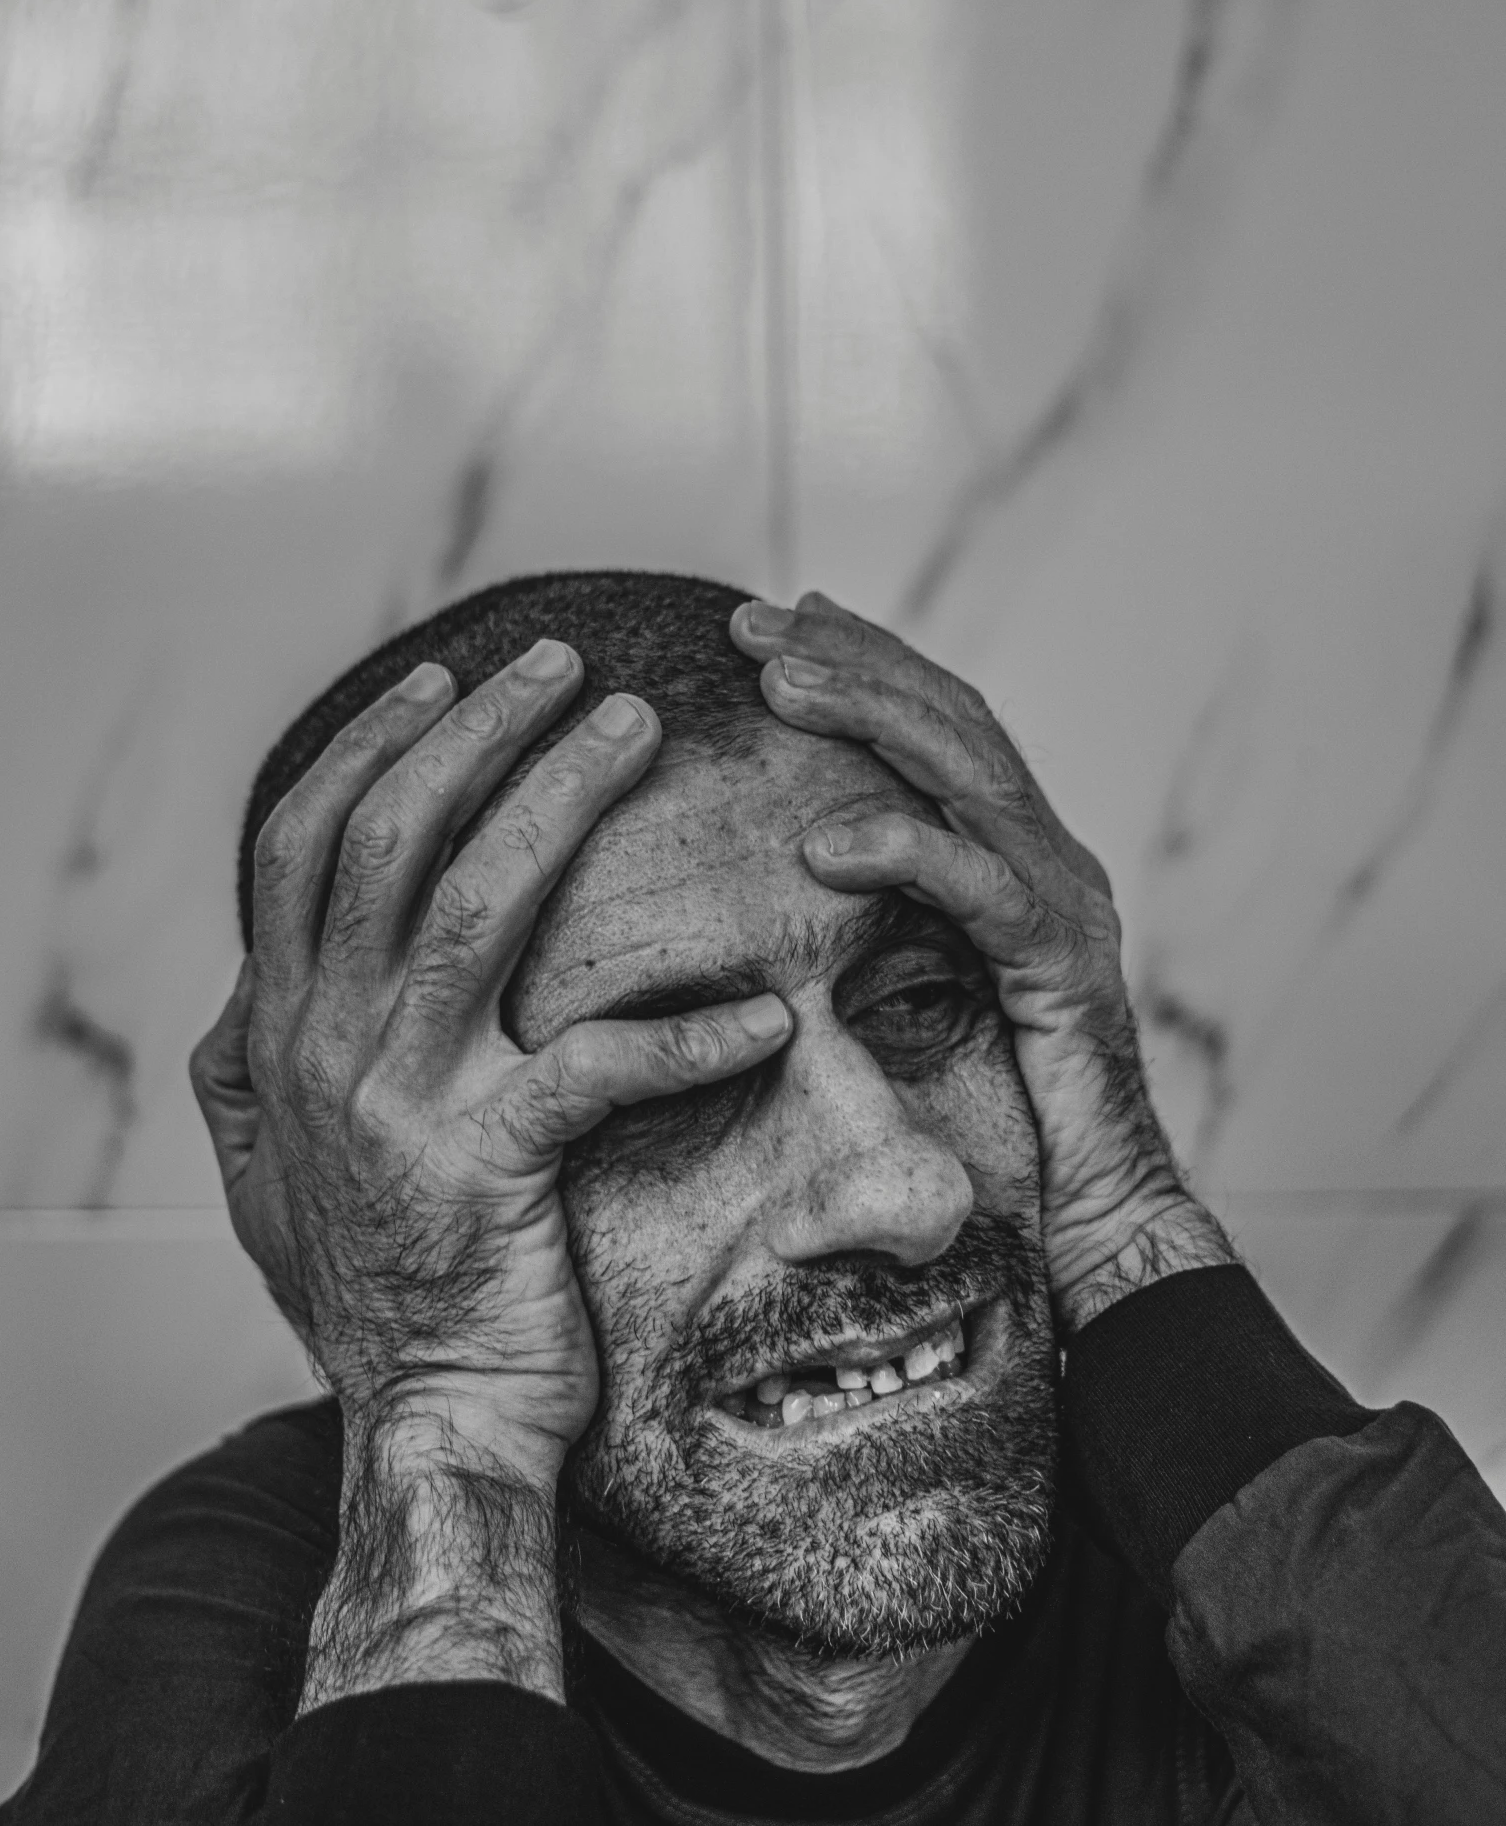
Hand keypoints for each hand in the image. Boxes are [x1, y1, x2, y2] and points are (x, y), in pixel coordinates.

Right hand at [189, 645, 792, 1479]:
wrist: (429, 1420)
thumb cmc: (380, 1283)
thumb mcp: (276, 1164)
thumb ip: (252, 1065)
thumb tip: (247, 983)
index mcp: (279, 1029)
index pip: (305, 845)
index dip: (372, 747)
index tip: (444, 676)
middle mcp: (323, 1046)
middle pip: (392, 838)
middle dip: (478, 732)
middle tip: (562, 663)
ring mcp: (399, 1101)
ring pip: (478, 903)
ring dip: (562, 797)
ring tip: (638, 725)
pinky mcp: (488, 1167)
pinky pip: (598, 1067)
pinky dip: (691, 1037)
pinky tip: (766, 1014)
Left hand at [731, 593, 1230, 1334]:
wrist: (1094, 1225)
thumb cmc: (992, 1122)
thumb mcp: (911, 994)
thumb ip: (868, 926)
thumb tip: (772, 880)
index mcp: (1016, 854)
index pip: (937, 726)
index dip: (863, 661)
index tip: (776, 619)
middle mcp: (1051, 859)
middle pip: (951, 722)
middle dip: (852, 659)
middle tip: (753, 622)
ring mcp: (1068, 903)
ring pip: (967, 776)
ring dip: (868, 717)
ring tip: (778, 681)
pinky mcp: (1067, 967)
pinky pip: (980, 890)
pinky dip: (903, 852)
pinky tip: (823, 844)